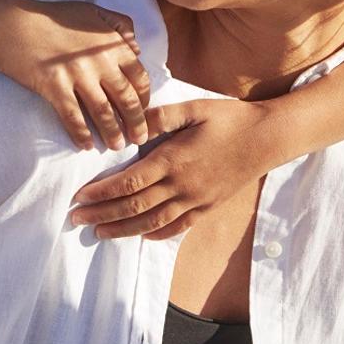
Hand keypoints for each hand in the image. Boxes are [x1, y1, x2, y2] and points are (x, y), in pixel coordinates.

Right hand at [0, 0, 151, 150]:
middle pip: (126, 99)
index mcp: (111, 43)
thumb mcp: (92, 11)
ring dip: (112, 133)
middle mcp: (99, 61)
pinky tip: (86, 146)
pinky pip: (73, 117)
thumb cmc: (52, 17)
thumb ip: (120, 25)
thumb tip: (138, 48)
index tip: (143, 111)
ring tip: (116, 147)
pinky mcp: (54, 86)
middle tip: (139, 139)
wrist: (11, 24)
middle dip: (136, 123)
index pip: (139, 77)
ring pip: (103, 112)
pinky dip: (81, 134)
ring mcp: (77, 74)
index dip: (144, 98)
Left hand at [67, 98, 273, 239]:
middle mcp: (182, 185)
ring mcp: (195, 200)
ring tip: (99, 233)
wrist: (267, 138)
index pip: (129, 182)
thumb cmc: (229, 118)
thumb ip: (160, 116)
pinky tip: (142, 235)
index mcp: (173, 159)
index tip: (79, 197)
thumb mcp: (193, 108)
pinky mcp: (207, 207)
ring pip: (152, 222)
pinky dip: (157, 233)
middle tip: (76, 219)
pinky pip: (178, 226)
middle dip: (102, 214)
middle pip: (134, 206)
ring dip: (123, 229)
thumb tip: (130, 123)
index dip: (101, 192)